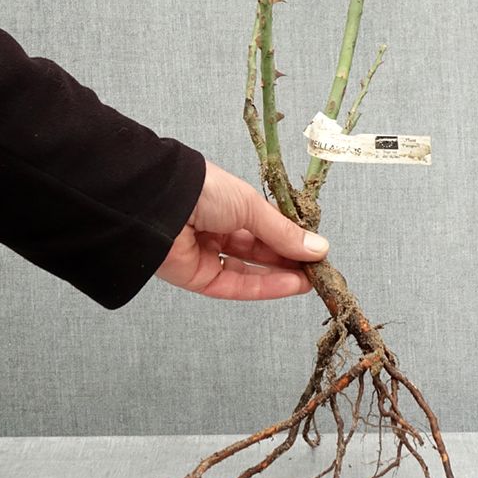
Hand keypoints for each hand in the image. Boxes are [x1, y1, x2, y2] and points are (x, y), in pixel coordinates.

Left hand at [155, 161, 328, 299]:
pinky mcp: (197, 277)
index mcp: (228, 204)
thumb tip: (318, 248)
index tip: (317, 248)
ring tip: (310, 279)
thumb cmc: (203, 190)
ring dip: (281, 276)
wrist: (159, 203)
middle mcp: (217, 228)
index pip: (266, 225)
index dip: (292, 237)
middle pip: (259, 250)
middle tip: (318, 267)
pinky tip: (291, 284)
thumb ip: (283, 232)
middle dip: (289, 258)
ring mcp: (207, 253)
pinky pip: (235, 285)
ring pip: (250, 269)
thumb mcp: (251, 206)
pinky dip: (264, 287)